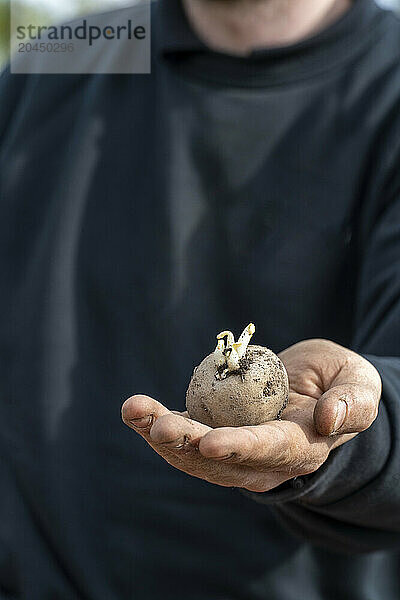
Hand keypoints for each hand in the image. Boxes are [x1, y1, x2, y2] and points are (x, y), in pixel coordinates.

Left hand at [121, 339, 381, 491]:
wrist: (317, 389)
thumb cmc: (341, 383)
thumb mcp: (358, 385)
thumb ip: (352, 404)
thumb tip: (326, 419)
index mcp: (299, 447)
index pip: (267, 450)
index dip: (239, 447)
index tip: (209, 442)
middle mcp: (262, 457)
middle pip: (220, 460)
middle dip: (187, 445)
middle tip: (159, 426)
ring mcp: (235, 448)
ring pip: (193, 453)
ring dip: (161, 435)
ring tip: (135, 411)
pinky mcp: (215, 430)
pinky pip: (184, 434)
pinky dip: (156, 424)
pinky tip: (135, 410)